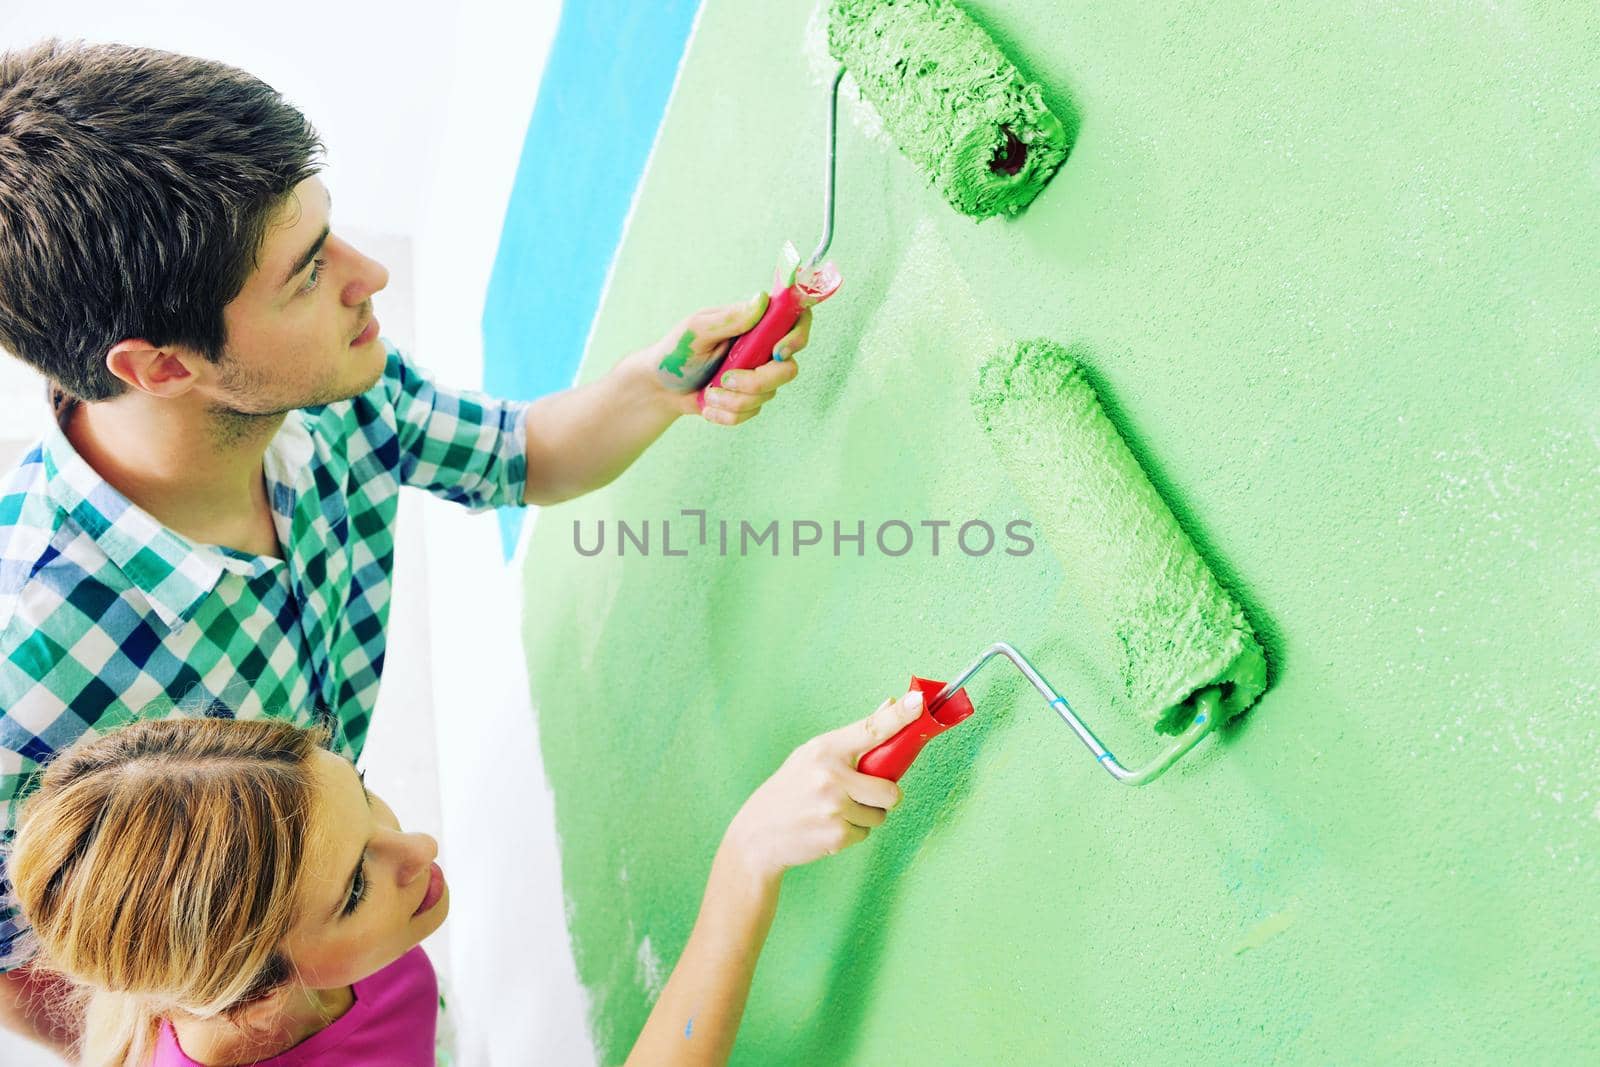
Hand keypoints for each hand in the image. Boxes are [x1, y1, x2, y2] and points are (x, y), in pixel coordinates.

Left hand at [641, 293, 809, 423]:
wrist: (660, 388)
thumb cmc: (676, 351)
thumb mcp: (697, 330)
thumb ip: (730, 318)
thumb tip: (762, 299)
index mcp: (754, 325)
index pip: (795, 321)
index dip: (797, 336)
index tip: (777, 352)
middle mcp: (762, 350)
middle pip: (788, 369)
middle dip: (757, 381)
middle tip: (725, 379)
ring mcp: (758, 377)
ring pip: (768, 395)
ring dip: (733, 399)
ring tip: (708, 392)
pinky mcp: (750, 401)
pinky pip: (752, 413)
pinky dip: (726, 414)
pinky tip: (708, 405)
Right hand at [723, 689, 923, 880]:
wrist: (757, 835)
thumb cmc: (789, 791)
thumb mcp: (811, 757)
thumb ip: (853, 738)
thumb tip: (889, 706)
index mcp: (824, 750)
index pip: (870, 729)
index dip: (898, 716)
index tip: (918, 702)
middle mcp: (830, 776)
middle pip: (890, 790)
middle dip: (883, 797)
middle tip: (859, 796)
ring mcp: (834, 807)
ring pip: (879, 815)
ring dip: (865, 816)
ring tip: (834, 812)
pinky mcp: (836, 836)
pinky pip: (865, 834)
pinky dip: (852, 833)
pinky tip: (827, 827)